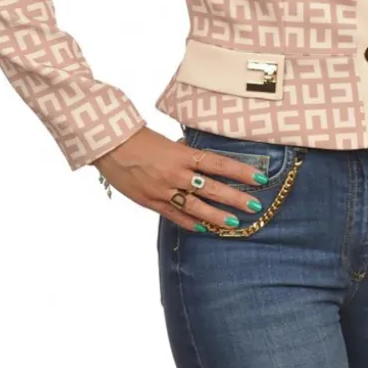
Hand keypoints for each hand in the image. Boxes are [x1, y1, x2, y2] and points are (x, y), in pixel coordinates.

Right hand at [91, 126, 268, 231]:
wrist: (108, 146)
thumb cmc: (138, 139)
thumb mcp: (167, 141)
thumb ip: (185, 153)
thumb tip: (203, 160)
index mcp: (181, 154)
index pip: (218, 164)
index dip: (240, 172)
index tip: (259, 178)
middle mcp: (175, 174)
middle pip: (211, 188)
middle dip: (235, 198)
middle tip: (254, 205)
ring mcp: (163, 190)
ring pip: (195, 206)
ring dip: (217, 216)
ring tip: (234, 223)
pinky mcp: (151, 202)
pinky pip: (175, 215)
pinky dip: (191, 222)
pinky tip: (205, 228)